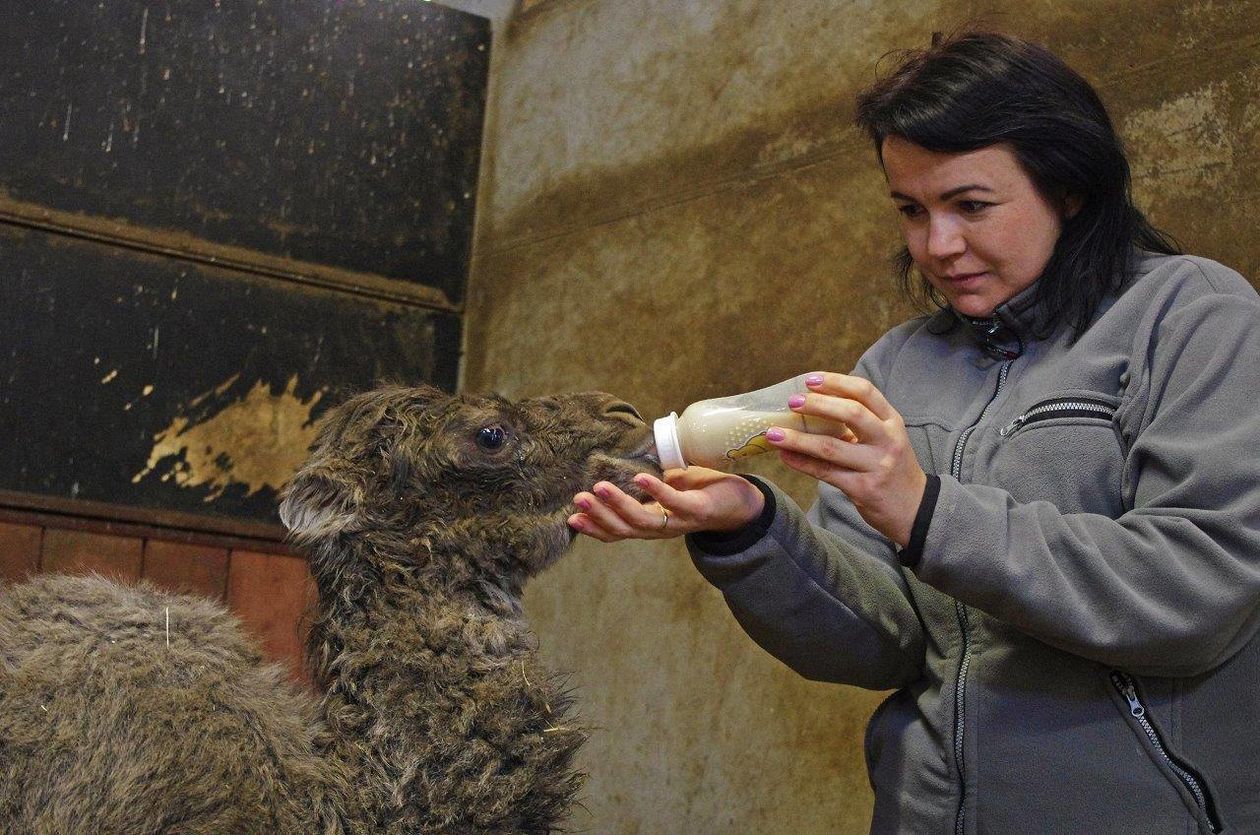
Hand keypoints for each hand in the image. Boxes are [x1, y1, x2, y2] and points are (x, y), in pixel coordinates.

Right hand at [569, 467, 764, 541]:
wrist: (743, 505)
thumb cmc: (704, 494)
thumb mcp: (671, 491)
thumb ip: (652, 487)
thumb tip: (630, 469)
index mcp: (652, 524)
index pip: (618, 531)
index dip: (595, 527)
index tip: (571, 518)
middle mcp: (662, 528)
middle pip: (624, 528)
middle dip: (599, 515)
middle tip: (578, 500)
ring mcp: (679, 521)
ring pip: (642, 520)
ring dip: (618, 504)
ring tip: (599, 487)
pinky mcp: (698, 510)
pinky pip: (674, 502)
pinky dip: (656, 490)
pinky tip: (639, 478)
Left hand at [767, 372, 925, 545]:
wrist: (917, 510)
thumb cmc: (893, 468)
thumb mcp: (886, 439)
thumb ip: (860, 422)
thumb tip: (814, 403)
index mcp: (892, 422)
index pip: (865, 392)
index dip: (836, 382)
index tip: (810, 380)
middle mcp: (887, 440)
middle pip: (851, 414)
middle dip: (817, 405)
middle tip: (792, 402)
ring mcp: (876, 465)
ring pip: (831, 447)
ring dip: (798, 439)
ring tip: (773, 433)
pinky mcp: (864, 489)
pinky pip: (826, 473)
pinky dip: (802, 463)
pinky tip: (785, 456)